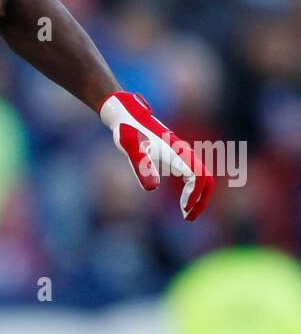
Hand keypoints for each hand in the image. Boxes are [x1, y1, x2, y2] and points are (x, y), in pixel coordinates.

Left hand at [99, 91, 214, 220]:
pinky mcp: (175, 156)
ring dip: (198, 197)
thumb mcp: (132, 150)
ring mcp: (181, 155)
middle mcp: (184, 154)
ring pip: (202, 177)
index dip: (195, 195)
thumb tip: (153, 189)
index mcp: (178, 154)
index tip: (183, 208)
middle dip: (201, 200)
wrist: (126, 116)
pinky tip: (182, 201)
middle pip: (206, 179)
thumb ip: (142, 166)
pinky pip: (193, 175)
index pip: (198, 177)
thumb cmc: (128, 132)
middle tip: (188, 218)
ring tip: (186, 214)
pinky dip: (192, 190)